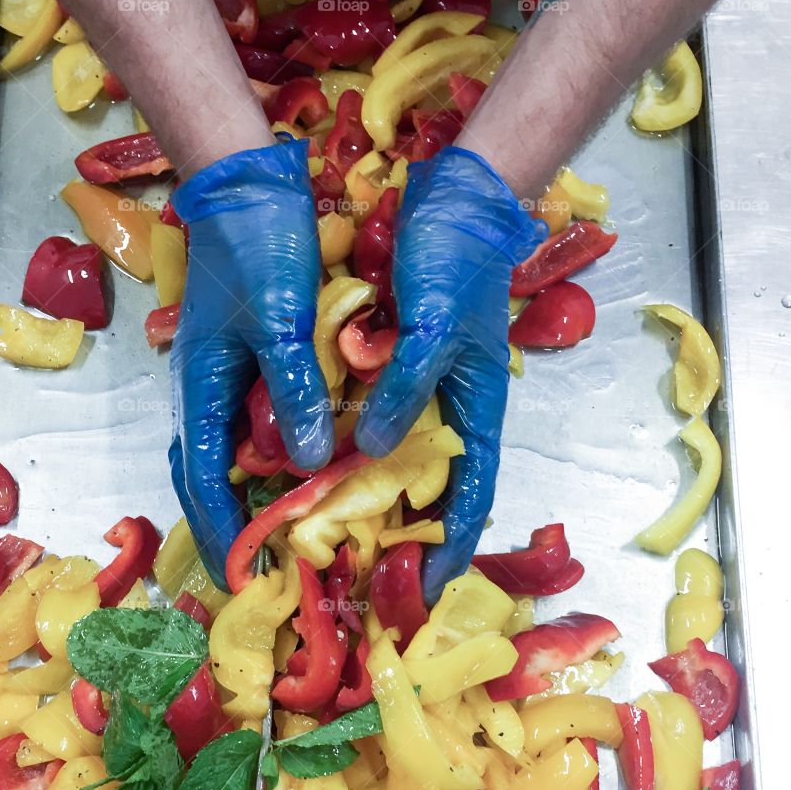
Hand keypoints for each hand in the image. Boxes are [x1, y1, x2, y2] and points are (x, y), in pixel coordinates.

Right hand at [168, 139, 332, 587]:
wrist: (246, 183)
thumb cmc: (259, 246)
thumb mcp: (281, 320)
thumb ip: (293, 391)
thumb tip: (306, 463)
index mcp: (200, 386)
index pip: (200, 477)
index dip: (217, 530)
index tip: (237, 576)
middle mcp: (202, 389)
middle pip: (203, 472)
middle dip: (225, 522)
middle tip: (254, 568)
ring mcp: (218, 375)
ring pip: (223, 451)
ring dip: (243, 494)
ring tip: (275, 534)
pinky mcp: (240, 359)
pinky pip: (246, 424)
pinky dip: (265, 457)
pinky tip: (297, 470)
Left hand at [354, 147, 545, 603]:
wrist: (452, 197)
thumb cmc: (455, 261)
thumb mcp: (433, 327)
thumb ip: (405, 389)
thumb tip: (375, 451)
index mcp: (478, 408)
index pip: (471, 495)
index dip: (451, 546)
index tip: (424, 592)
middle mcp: (449, 411)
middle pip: (432, 492)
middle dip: (406, 538)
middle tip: (365, 581)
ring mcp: (421, 392)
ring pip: (397, 465)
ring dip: (371, 503)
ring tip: (331, 543)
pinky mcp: (391, 371)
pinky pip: (369, 426)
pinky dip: (347, 454)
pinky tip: (312, 473)